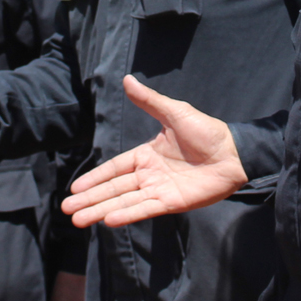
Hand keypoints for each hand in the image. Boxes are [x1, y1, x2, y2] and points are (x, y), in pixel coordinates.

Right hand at [62, 75, 247, 227]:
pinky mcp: (172, 203)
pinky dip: (127, 215)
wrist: (235, 152)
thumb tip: (127, 79)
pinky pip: (145, 209)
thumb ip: (149, 101)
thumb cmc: (207, 131)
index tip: (73, 189)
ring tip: (78, 221)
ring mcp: (159, 190)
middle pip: (113, 189)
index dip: (94, 178)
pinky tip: (108, 221)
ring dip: (100, 211)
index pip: (114, 169)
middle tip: (66, 211)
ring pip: (124, 202)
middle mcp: (149, 175)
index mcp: (146, 155)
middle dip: (89, 200)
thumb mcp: (174, 112)